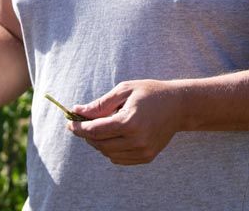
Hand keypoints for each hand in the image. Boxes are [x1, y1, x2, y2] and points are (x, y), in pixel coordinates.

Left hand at [68, 80, 183, 165]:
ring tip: (100, 126)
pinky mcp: (147, 157)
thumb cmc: (150, 93)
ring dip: (98, 142)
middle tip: (82, 123)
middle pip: (99, 144)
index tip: (69, 123)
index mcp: (129, 122)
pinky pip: (119, 159)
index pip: (95, 131)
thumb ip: (100, 104)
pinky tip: (113, 135)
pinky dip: (110, 149)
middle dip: (87, 134)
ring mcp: (143, 151)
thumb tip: (77, 111)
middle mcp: (136, 140)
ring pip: (107, 153)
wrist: (179, 106)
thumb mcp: (124, 90)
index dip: (79, 128)